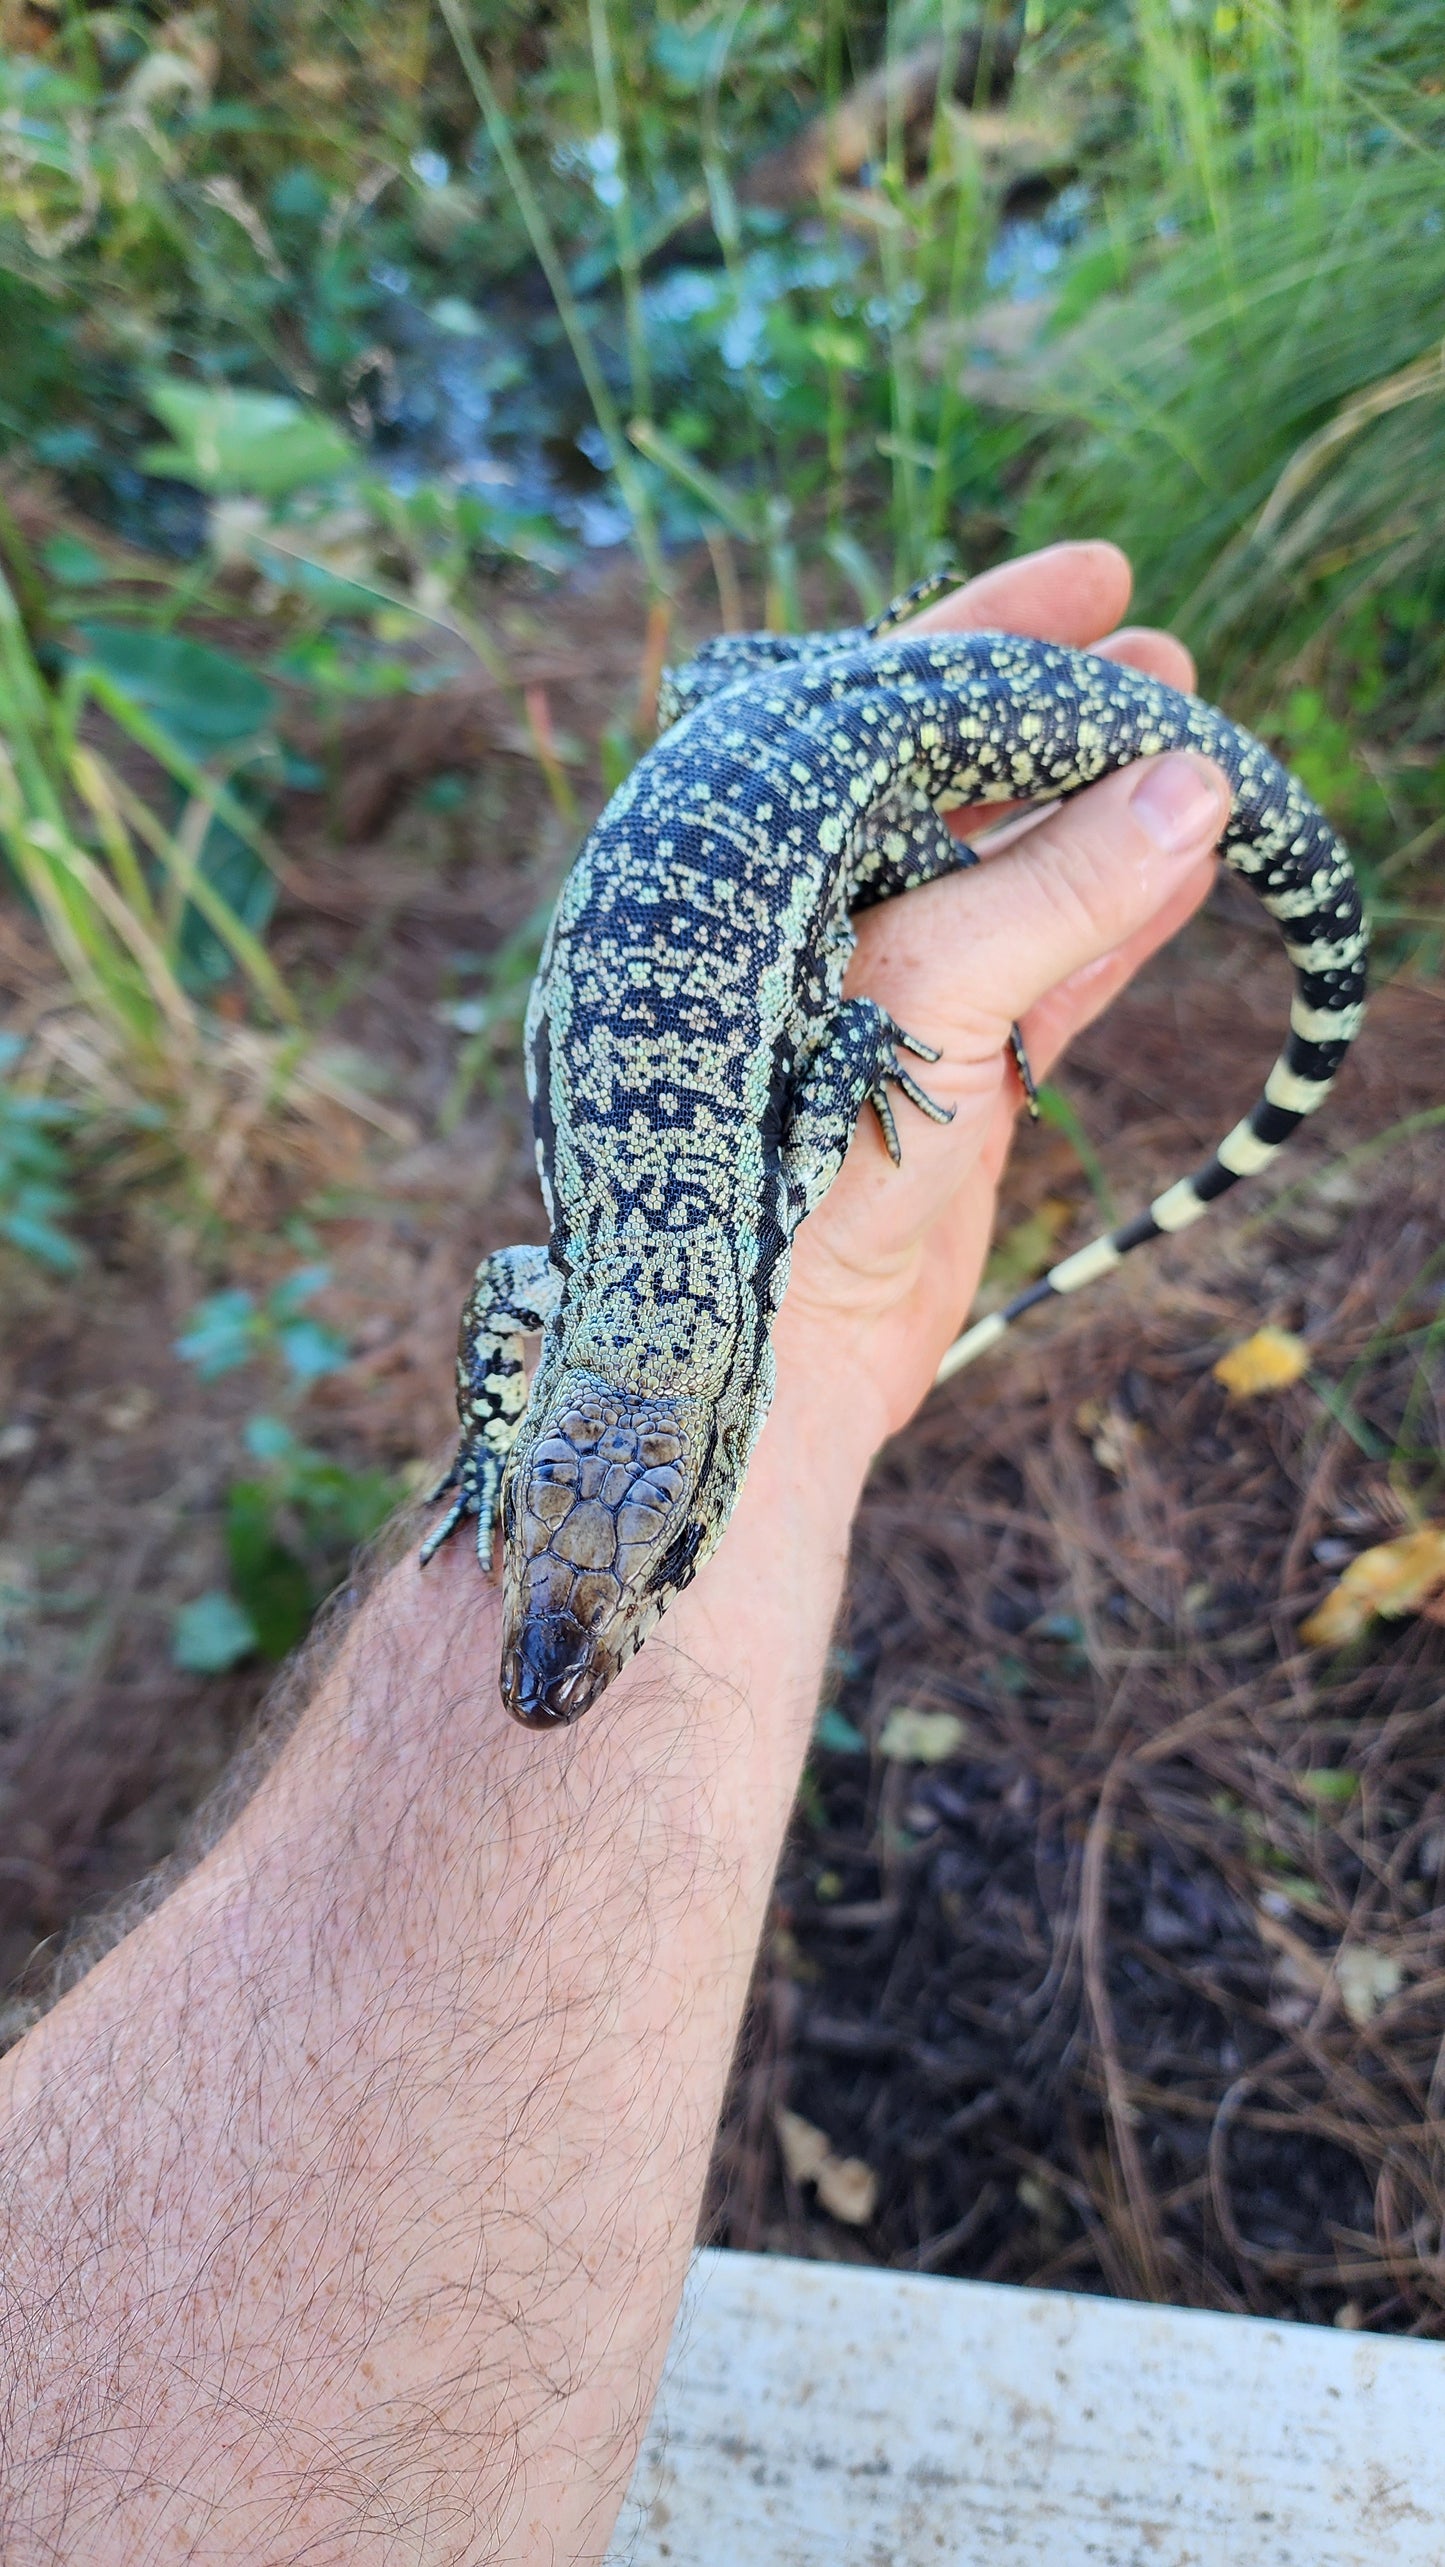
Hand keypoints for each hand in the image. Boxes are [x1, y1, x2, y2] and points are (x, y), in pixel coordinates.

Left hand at [773, 538, 1229, 1458]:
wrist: (769, 1361)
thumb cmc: (790, 1167)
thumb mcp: (923, 996)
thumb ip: (1053, 893)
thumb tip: (1191, 785)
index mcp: (750, 858)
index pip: (879, 702)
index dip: (993, 631)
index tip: (1105, 574)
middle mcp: (810, 911)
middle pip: (952, 775)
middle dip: (1060, 717)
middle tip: (1169, 659)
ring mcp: (882, 989)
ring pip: (1011, 868)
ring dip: (1105, 813)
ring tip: (1202, 749)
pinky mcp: (946, 1070)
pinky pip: (1047, 964)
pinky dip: (1116, 916)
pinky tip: (1189, 862)